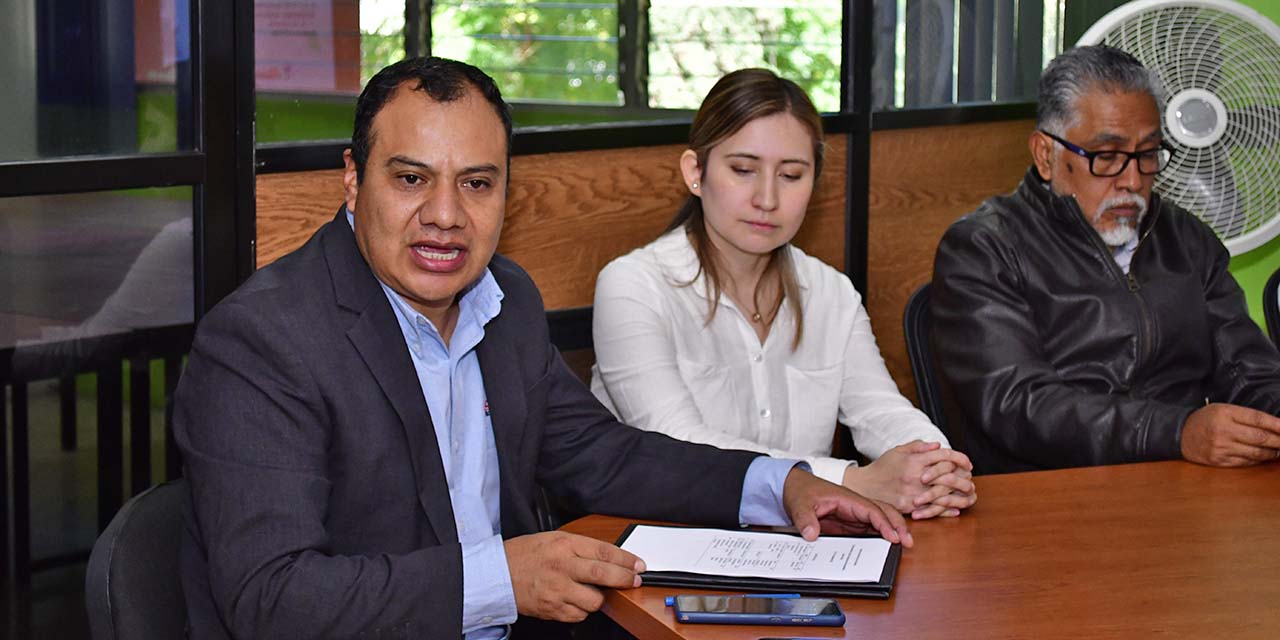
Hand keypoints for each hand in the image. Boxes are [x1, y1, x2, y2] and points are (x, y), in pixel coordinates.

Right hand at [504, 531, 645, 621]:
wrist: (497, 574)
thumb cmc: (525, 554)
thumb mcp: (554, 539)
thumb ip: (581, 548)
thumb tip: (610, 559)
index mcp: (565, 545)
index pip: (604, 551)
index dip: (626, 560)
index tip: (639, 565)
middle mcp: (562, 566)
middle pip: (604, 575)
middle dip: (625, 579)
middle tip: (635, 581)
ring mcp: (557, 590)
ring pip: (594, 600)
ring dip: (599, 598)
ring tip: (591, 591)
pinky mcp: (552, 609)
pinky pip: (579, 615)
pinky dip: (582, 610)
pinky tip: (575, 600)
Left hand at [784, 466, 912, 546]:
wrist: (794, 488)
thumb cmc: (800, 491)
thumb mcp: (798, 504)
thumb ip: (805, 519)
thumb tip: (811, 535)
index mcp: (847, 498)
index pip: (872, 510)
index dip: (884, 524)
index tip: (893, 538)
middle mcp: (854, 506)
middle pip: (884, 513)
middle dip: (898, 526)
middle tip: (908, 542)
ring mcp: (853, 515)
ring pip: (879, 522)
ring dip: (892, 532)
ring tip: (903, 547)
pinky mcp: (849, 524)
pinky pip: (868, 530)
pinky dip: (879, 538)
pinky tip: (884, 550)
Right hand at [842, 441, 973, 517]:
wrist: (865, 486)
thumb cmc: (882, 468)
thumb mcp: (898, 451)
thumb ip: (918, 447)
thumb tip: (937, 445)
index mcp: (914, 460)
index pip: (943, 455)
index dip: (959, 458)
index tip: (967, 463)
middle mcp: (915, 475)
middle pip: (947, 475)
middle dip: (963, 477)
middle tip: (970, 479)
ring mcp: (913, 492)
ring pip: (943, 494)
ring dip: (959, 495)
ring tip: (967, 494)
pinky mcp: (909, 506)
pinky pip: (933, 509)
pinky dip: (947, 509)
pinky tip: (955, 508)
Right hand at [1180, 403, 1279, 466]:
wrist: (1180, 434)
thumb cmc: (1205, 420)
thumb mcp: (1223, 410)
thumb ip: (1246, 417)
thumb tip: (1275, 426)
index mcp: (1224, 413)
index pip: (1258, 419)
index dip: (1277, 424)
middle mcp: (1223, 430)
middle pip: (1260, 438)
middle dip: (1279, 440)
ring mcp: (1221, 447)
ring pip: (1256, 452)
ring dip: (1272, 452)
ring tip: (1279, 449)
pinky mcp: (1219, 460)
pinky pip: (1246, 462)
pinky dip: (1258, 459)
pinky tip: (1264, 456)